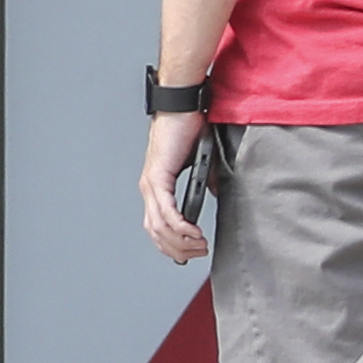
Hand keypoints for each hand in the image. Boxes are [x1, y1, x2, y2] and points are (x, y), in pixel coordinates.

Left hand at [139, 111, 210, 265]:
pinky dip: (180, 226)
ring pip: (159, 227)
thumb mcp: (201, 165)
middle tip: (198, 253)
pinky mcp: (158, 177)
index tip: (187, 255)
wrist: (183, 107)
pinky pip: (166, 211)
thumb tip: (214, 197)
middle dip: (178, 249)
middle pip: (156, 233)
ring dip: (180, 241)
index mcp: (156, 187)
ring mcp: (151, 183)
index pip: (156, 227)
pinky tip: (194, 232)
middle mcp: (149, 188)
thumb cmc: (189, 130)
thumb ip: (205, 184)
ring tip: (199, 245)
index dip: (170, 245)